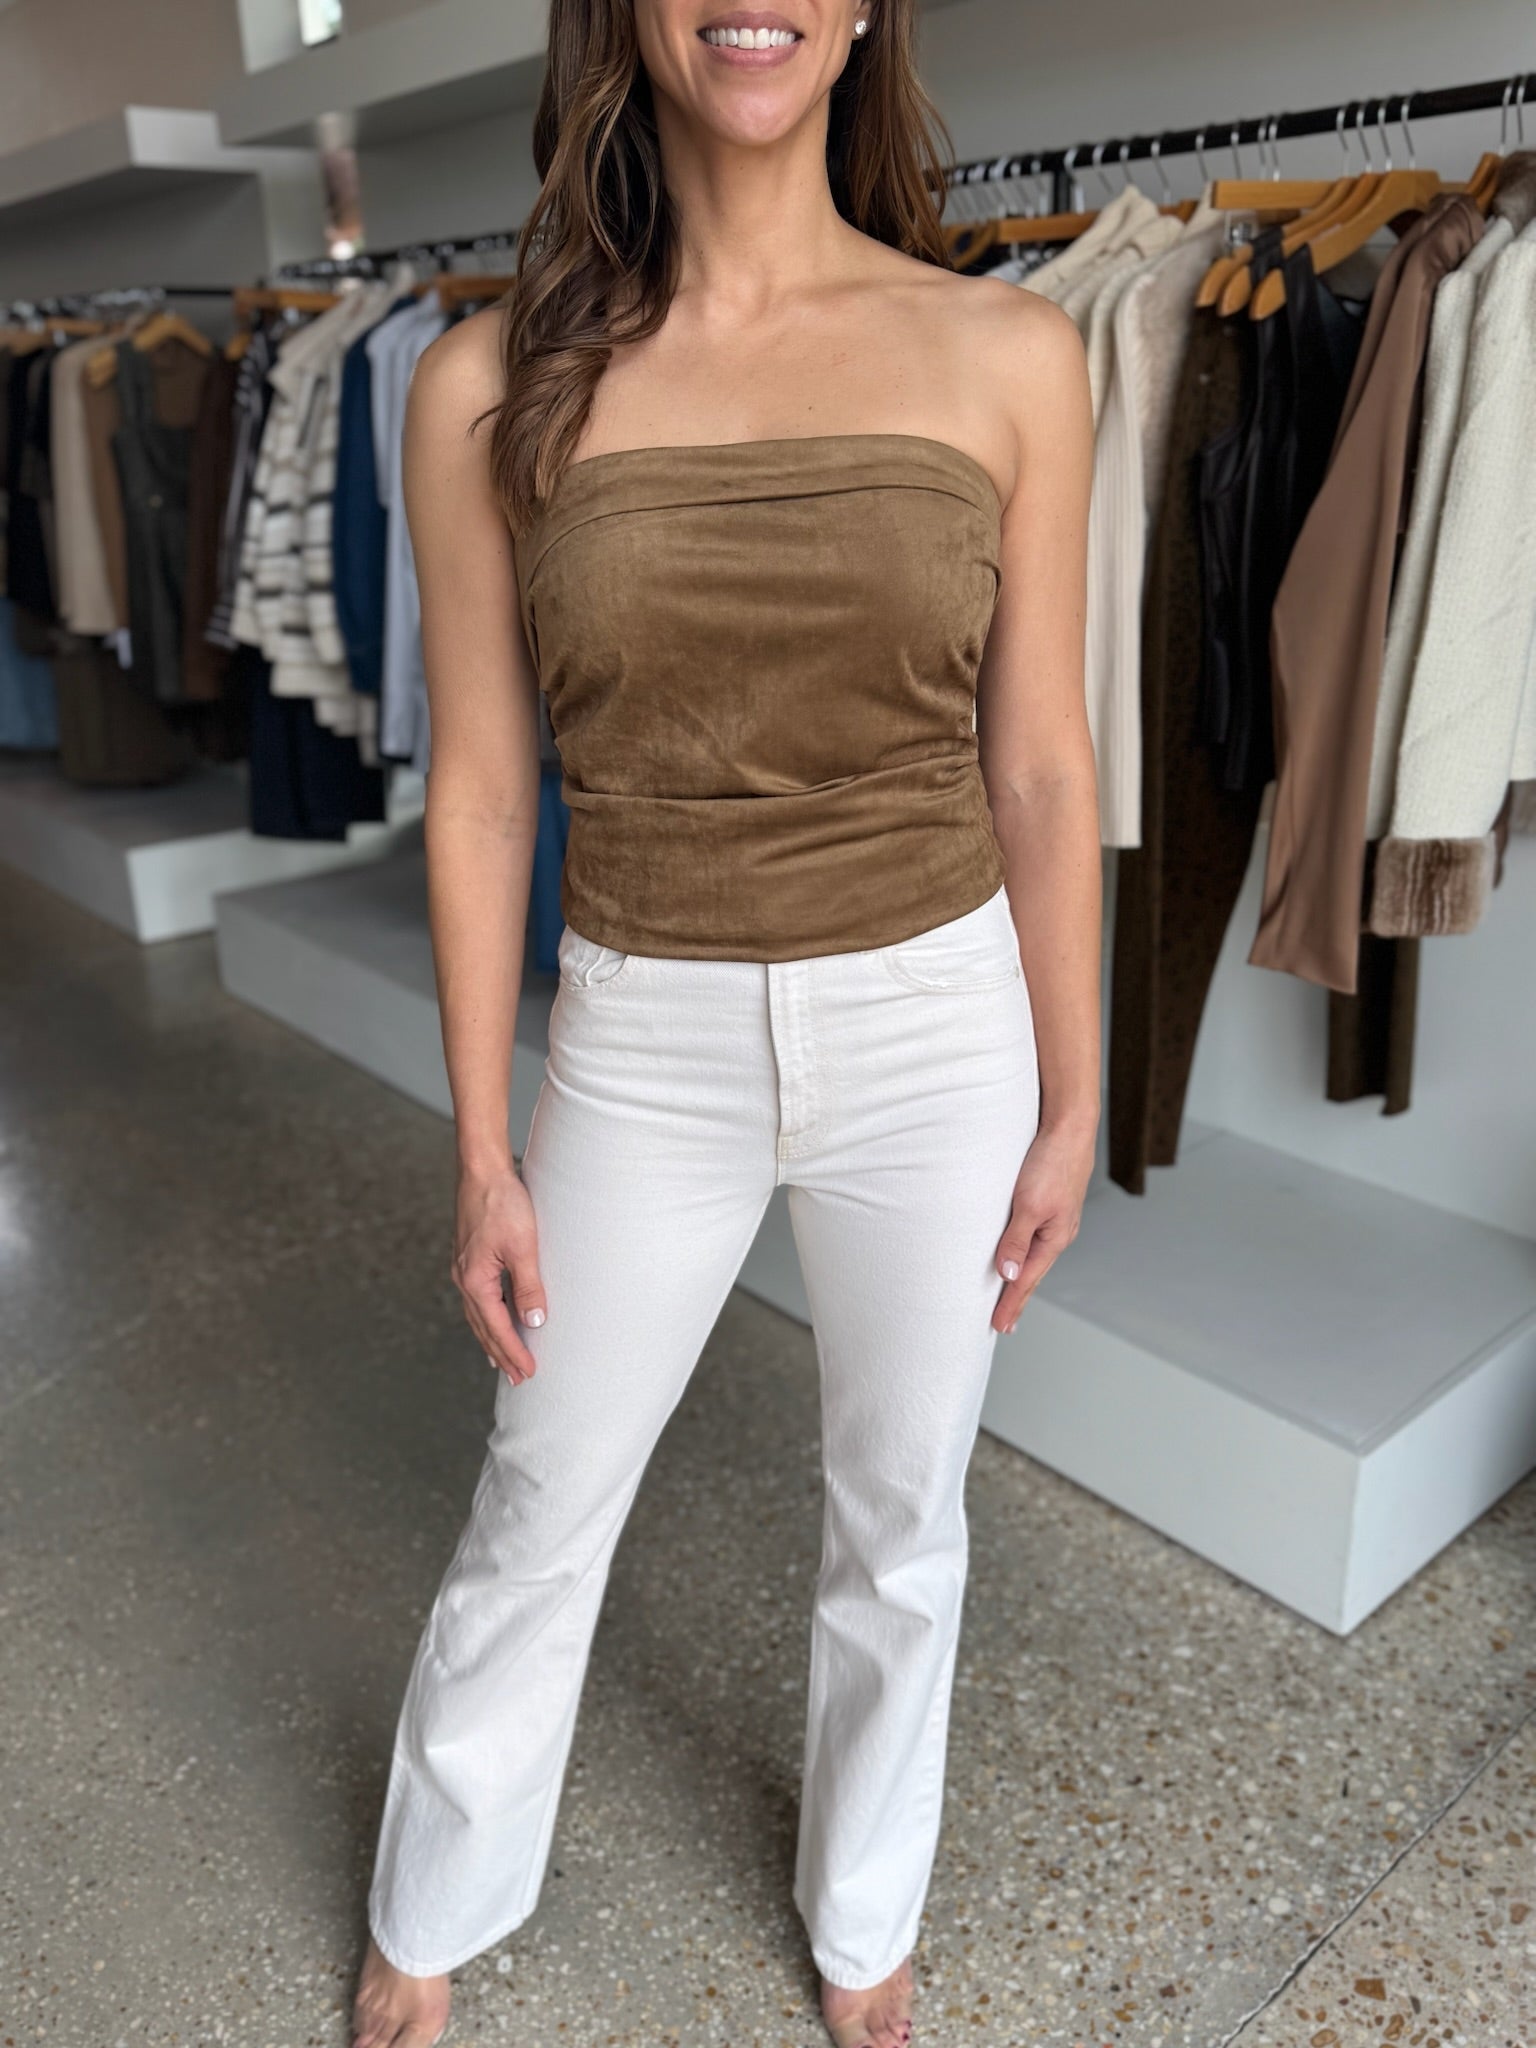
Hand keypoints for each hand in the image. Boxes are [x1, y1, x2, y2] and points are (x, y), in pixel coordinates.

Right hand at [452, 1164, 547, 1383]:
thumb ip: (528, 1286)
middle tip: (518, 1378)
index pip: (496, 1328)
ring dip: (493, 1338)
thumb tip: (533, 1323)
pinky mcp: (470, 1258)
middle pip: (483, 1328)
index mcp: (475, 1281)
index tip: (527, 1374)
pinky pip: (479, 1298)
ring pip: (479, 1314)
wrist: (481, 1170)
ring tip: (503, 1359)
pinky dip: (489, 1316)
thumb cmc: (502, 1204)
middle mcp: (464, 1279)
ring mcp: (464, 1269)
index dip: (514, 1352)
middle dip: (501, 1354)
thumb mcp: (523, 1246)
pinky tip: (498, 1317)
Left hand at [992, 1117, 1095, 1333]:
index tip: (999, 1327)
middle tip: (1002, 1322)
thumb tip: (1007, 1274)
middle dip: (1016, 1297)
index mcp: (1054, 1239)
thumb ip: (1015, 1240)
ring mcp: (1055, 1218)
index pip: (1026, 1281)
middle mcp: (1057, 1232)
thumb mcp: (1028, 1205)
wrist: (1069, 1126)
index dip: (1011, 1305)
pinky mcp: (1050, 1201)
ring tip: (1007, 1295)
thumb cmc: (1051, 1162)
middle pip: (1032, 1272)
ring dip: (1018, 1275)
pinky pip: (1032, 1235)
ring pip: (1032, 1254)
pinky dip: (1022, 1251)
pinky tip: (1016, 1252)